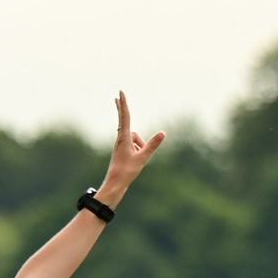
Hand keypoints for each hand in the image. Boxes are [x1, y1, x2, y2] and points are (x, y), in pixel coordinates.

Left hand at [95, 92, 165, 206]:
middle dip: (122, 108)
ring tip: (135, 160)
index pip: (125, 117)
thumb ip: (152, 145)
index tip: (120, 92)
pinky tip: (134, 162)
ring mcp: (121, 145)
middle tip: (118, 95)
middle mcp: (120, 139)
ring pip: (135, 139)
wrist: (115, 184)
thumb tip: (163, 133)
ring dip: (140, 146)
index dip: (123, 104)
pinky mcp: (122, 150)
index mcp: (124, 138)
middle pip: (124, 120)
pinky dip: (138, 150)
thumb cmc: (126, 171)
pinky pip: (134, 145)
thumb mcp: (143, 158)